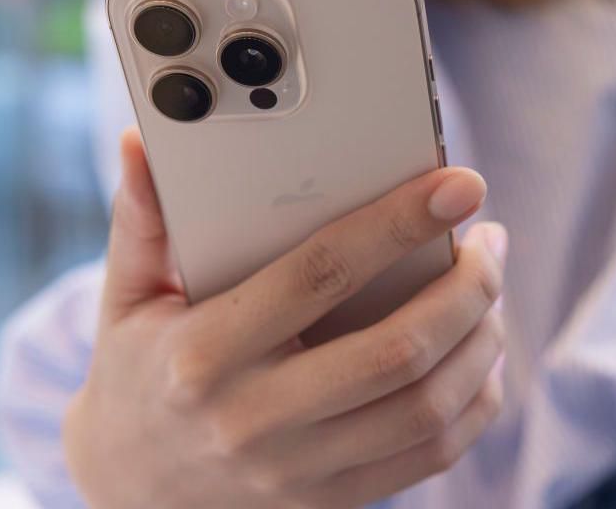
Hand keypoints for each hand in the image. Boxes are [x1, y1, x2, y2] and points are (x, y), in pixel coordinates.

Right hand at [64, 127, 507, 508]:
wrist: (136, 491)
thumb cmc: (138, 377)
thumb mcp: (125, 300)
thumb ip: (141, 221)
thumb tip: (140, 142)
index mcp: (204, 354)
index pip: (319, 275)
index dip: (397, 224)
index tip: (457, 186)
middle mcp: (255, 419)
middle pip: (397, 350)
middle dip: (467, 288)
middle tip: (489, 244)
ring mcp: (299, 470)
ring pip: (427, 406)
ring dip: (481, 341)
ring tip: (490, 292)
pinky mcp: (331, 500)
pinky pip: (430, 454)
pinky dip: (474, 401)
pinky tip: (479, 354)